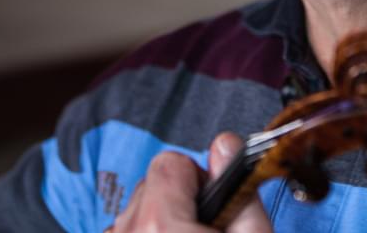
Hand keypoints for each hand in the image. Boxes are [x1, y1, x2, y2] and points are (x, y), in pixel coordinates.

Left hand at [109, 132, 271, 231]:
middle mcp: (126, 232)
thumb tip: (225, 143)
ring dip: (159, 223)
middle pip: (150, 185)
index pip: (170, 162)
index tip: (213, 207)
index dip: (199, 179)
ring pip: (136, 211)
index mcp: (160, 224)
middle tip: (204, 232)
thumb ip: (240, 189)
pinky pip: (126, 230)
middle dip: (177, 201)